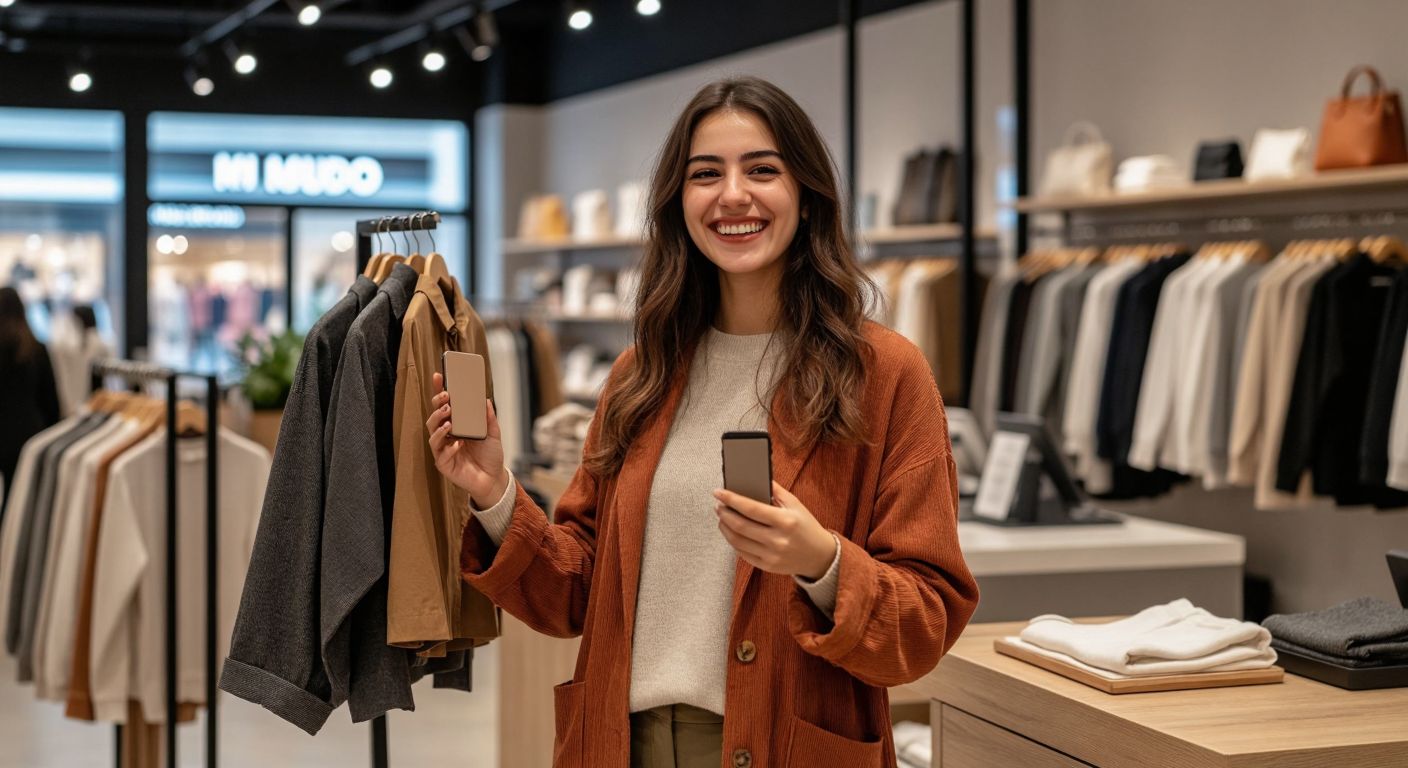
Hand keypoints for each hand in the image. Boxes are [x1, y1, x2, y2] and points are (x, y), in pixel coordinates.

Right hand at [427, 371, 508, 508]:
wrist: (493, 479)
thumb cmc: (490, 456)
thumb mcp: (493, 434)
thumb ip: (489, 418)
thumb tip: (485, 400)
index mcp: (456, 425)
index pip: (444, 405)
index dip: (439, 391)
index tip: (439, 376)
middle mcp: (446, 435)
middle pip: (434, 417)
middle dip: (438, 406)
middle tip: (447, 399)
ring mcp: (443, 449)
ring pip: (432, 433)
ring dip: (439, 424)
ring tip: (449, 419)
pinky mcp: (444, 464)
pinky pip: (441, 453)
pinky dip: (448, 447)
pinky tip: (458, 444)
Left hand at [714, 482, 836, 579]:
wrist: (820, 556)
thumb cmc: (806, 526)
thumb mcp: (795, 504)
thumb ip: (776, 490)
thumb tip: (756, 476)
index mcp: (785, 521)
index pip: (751, 508)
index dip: (731, 499)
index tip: (718, 492)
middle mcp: (777, 540)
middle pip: (740, 525)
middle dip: (724, 513)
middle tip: (718, 505)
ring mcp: (771, 555)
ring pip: (737, 541)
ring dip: (724, 527)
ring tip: (722, 517)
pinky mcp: (767, 566)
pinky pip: (742, 554)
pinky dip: (733, 541)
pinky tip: (731, 532)